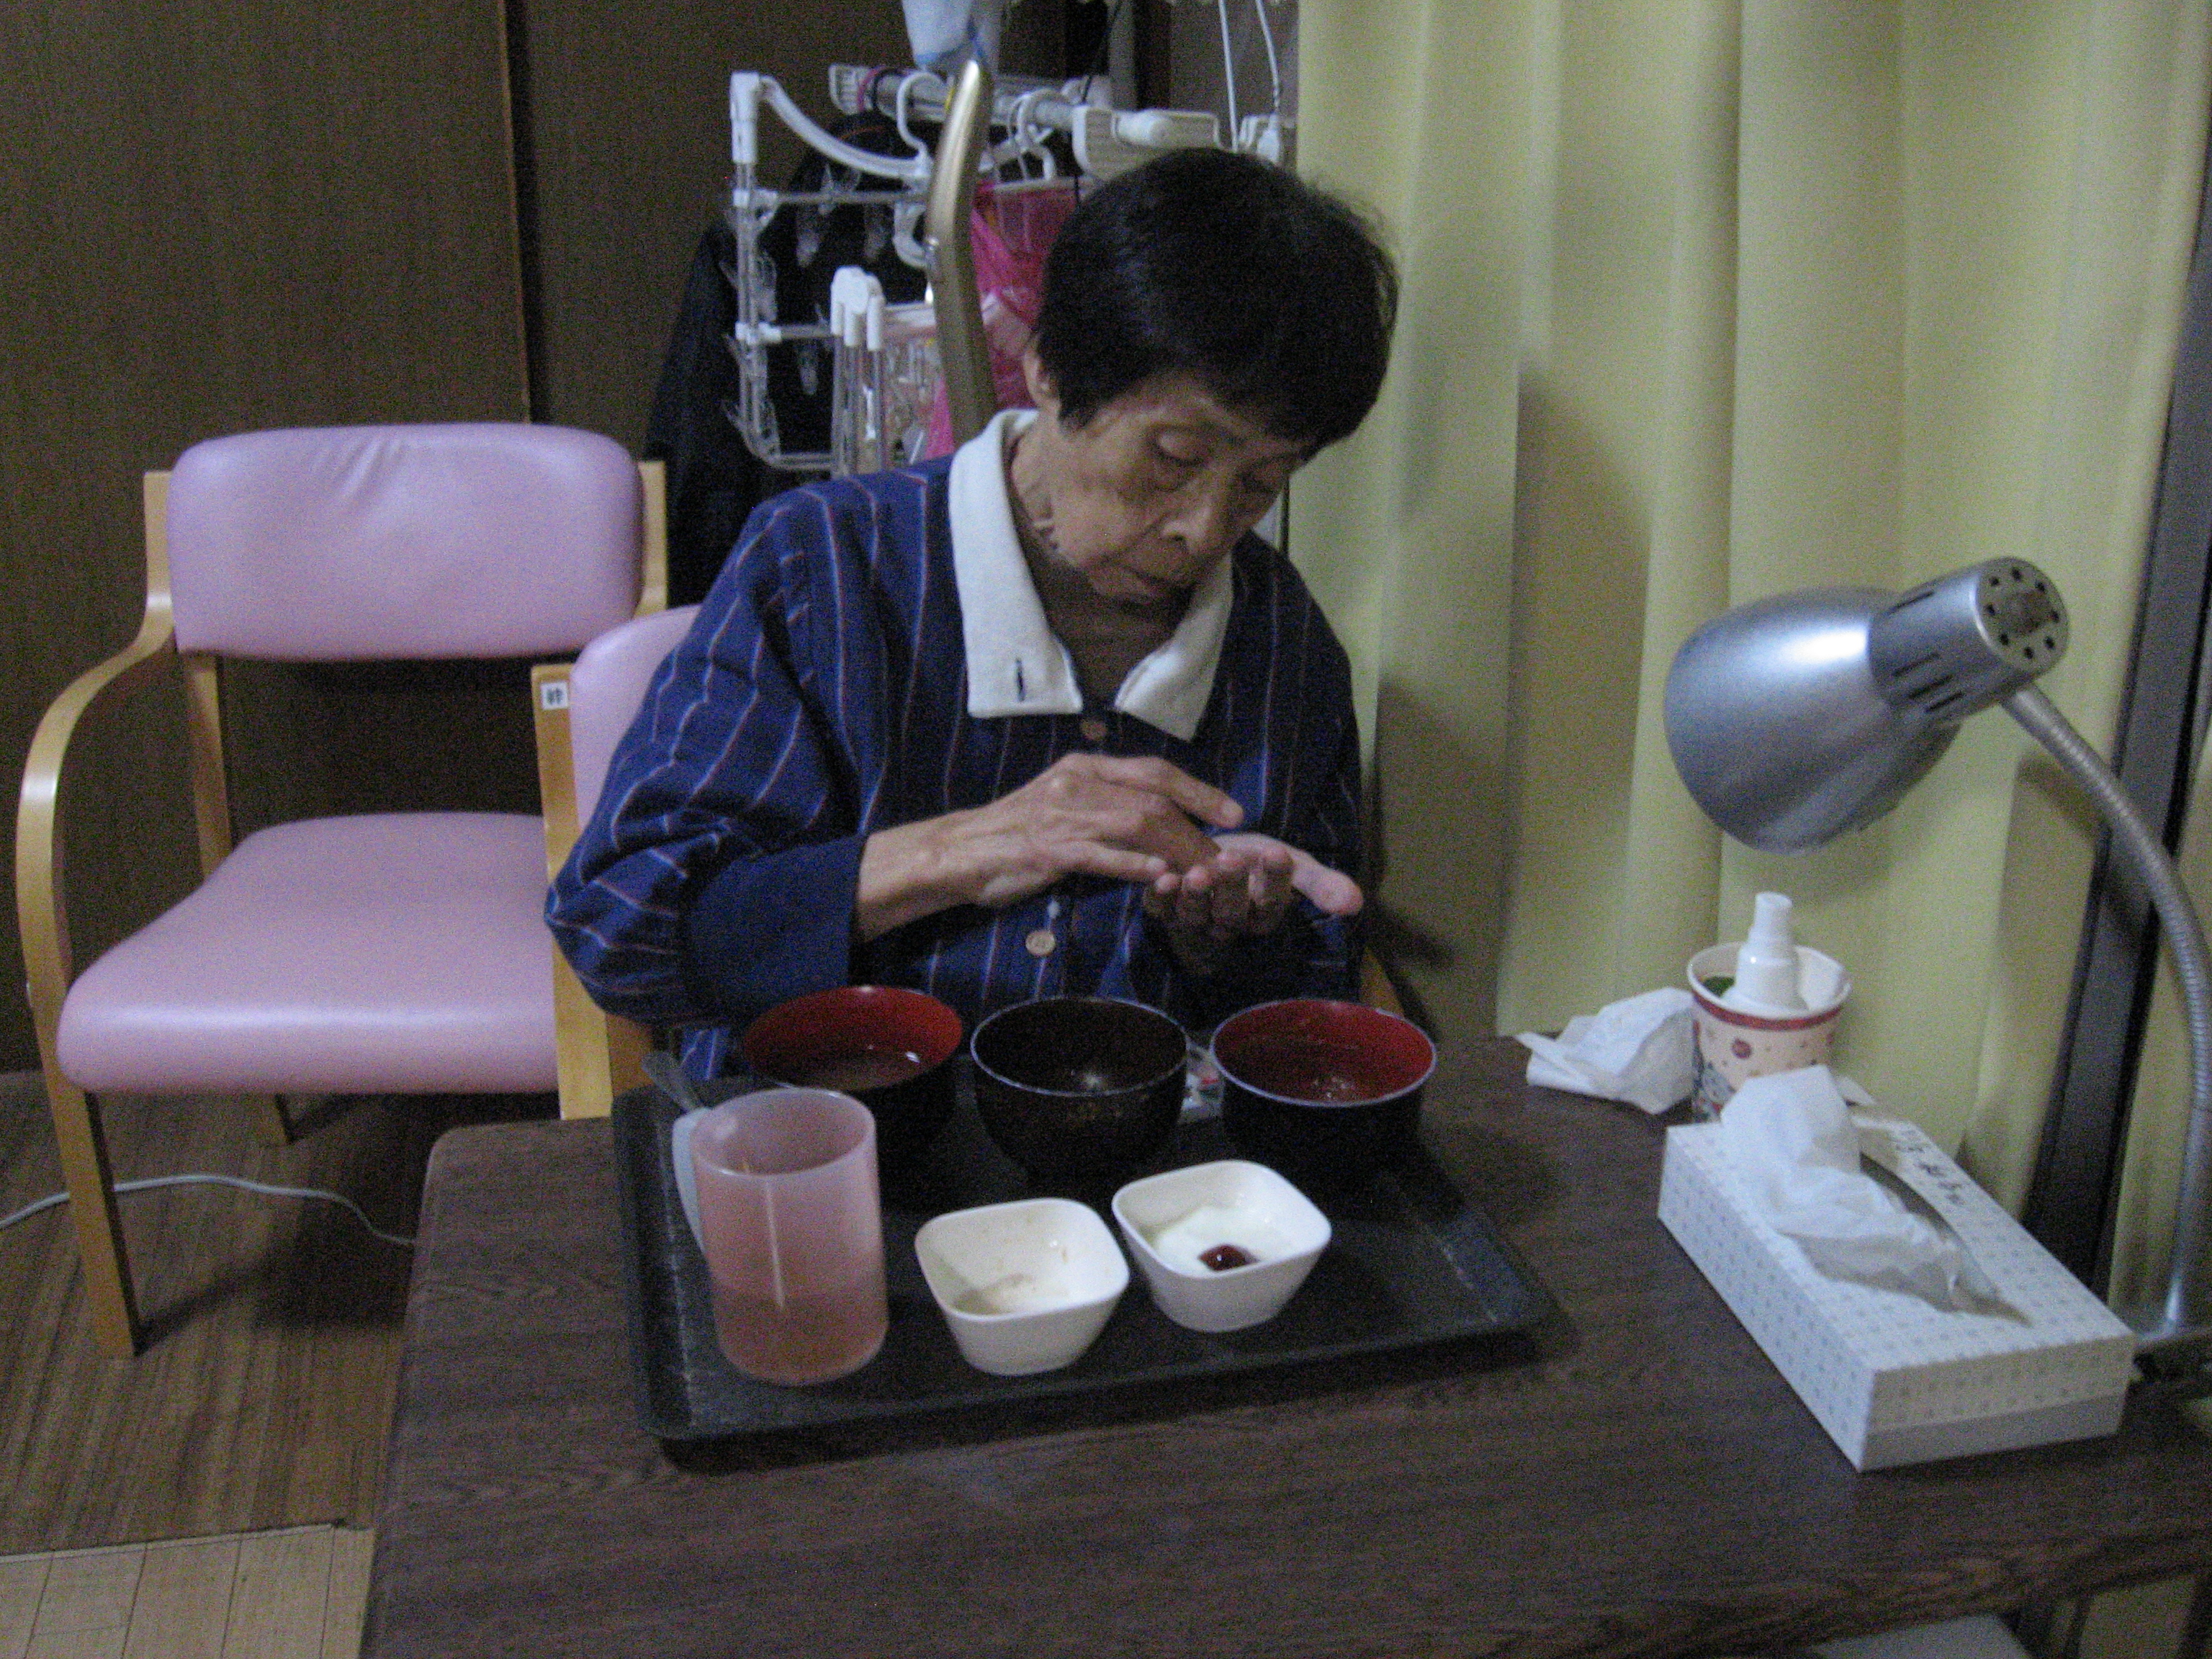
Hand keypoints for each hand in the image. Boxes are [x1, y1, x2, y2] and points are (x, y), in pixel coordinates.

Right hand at [856, 753, 1242, 938]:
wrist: (959, 851)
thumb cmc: (1015, 834)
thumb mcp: (1063, 805)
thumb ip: (1106, 807)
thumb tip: (1157, 823)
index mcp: (1084, 767)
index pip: (1153, 771)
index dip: (1198, 790)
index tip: (1232, 812)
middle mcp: (1077, 782)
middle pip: (1154, 798)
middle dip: (1198, 825)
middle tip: (1227, 852)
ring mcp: (1063, 814)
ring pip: (1137, 825)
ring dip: (1178, 850)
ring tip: (1206, 872)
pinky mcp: (1049, 848)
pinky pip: (1101, 855)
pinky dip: (1134, 865)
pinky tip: (1160, 877)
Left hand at [1143, 832, 1362, 966]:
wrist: (1214, 854)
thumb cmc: (1257, 864)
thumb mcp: (1295, 867)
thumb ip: (1322, 884)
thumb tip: (1356, 903)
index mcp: (1264, 912)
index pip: (1274, 901)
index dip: (1276, 880)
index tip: (1277, 852)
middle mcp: (1230, 923)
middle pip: (1233, 913)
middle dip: (1233, 887)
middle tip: (1233, 858)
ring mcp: (1196, 919)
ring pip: (1198, 915)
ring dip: (1197, 895)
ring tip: (1198, 872)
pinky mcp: (1165, 911)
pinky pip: (1161, 911)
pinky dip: (1160, 897)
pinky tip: (1162, 877)